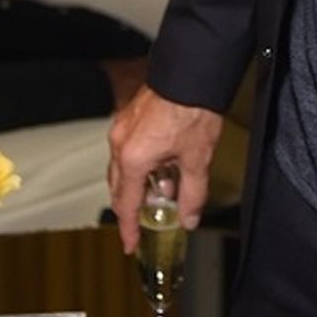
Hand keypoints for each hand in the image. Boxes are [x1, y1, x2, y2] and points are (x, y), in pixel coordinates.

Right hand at [108, 86, 223, 253]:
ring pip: (121, 168)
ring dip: (136, 185)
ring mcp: (122, 128)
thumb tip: (190, 217)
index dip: (129, 228)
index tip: (130, 243)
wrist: (191, 73)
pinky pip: (127, 150)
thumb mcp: (197, 159)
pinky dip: (139, 164)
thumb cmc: (191, 107)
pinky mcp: (129, 116)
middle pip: (119, 188)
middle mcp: (120, 143)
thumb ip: (192, 194)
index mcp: (133, 158)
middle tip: (142, 223)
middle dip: (130, 208)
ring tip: (160, 191)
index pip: (126, 205)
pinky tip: (159, 164)